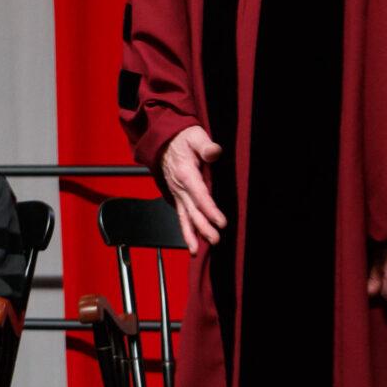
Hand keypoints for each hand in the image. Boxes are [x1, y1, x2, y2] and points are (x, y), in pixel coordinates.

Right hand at [160, 125, 227, 254]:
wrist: (164, 141)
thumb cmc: (182, 139)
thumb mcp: (195, 136)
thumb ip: (205, 146)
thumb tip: (214, 152)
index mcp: (185, 173)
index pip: (199, 194)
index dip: (210, 209)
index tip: (221, 222)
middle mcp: (179, 187)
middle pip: (192, 210)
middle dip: (203, 227)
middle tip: (215, 239)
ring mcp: (177, 194)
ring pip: (184, 217)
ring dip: (191, 234)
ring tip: (196, 250)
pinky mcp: (178, 197)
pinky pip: (181, 216)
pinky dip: (186, 231)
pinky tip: (192, 244)